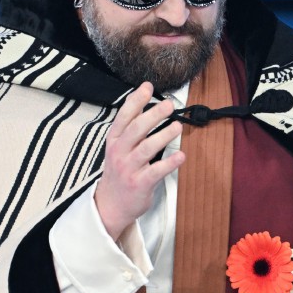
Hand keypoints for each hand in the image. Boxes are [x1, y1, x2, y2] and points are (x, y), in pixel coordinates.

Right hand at [95, 81, 183, 240]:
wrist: (111, 204)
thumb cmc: (119, 171)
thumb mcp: (119, 146)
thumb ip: (131, 124)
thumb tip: (143, 98)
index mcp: (114, 140)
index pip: (124, 117)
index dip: (136, 100)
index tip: (148, 87)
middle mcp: (119, 153)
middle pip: (136, 129)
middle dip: (153, 115)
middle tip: (169, 105)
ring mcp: (129, 169)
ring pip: (146, 148)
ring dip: (164, 136)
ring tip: (178, 127)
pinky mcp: (140, 184)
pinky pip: (156, 171)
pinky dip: (169, 163)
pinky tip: (181, 156)